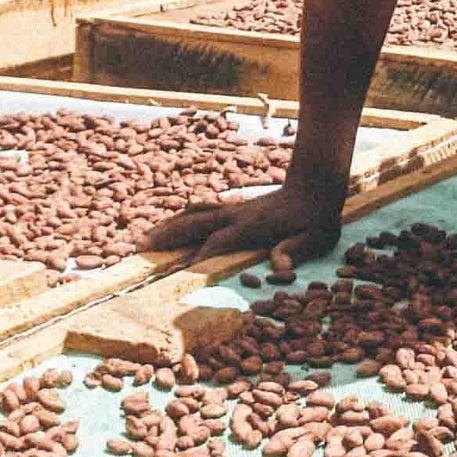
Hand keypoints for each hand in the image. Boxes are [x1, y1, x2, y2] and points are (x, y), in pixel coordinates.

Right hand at [139, 181, 343, 270]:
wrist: (316, 184)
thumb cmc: (317, 218)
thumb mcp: (314, 238)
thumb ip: (294, 251)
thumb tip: (279, 268)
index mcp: (252, 227)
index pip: (218, 242)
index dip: (199, 256)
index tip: (178, 271)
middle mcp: (236, 215)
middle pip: (194, 223)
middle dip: (167, 236)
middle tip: (139, 247)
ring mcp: (233, 208)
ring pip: (193, 213)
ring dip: (168, 224)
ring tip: (144, 237)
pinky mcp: (233, 207)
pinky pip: (201, 209)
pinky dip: (182, 216)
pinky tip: (171, 223)